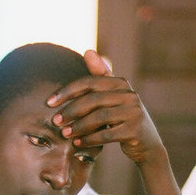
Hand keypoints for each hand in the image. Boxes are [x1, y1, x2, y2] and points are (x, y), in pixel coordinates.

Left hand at [45, 50, 164, 166]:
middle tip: (55, 121)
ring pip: (100, 117)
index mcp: (121, 83)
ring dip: (79, 126)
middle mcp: (130, 95)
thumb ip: (100, 75)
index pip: (89, 82)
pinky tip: (77, 143)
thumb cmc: (122, 117)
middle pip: (93, 99)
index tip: (49, 102)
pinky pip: (107, 135)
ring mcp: (134, 112)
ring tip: (64, 134)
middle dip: (71, 110)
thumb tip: (87, 51)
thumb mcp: (112, 96)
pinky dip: (90, 139)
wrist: (146, 143)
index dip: (67, 91)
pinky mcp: (135, 130)